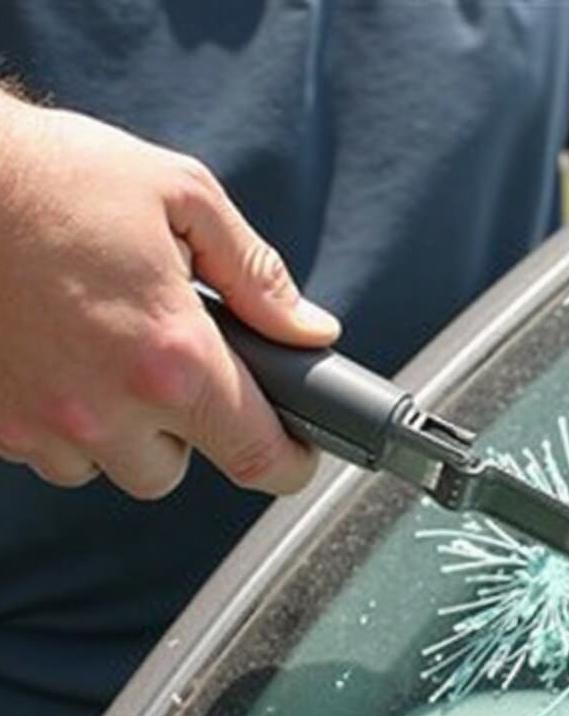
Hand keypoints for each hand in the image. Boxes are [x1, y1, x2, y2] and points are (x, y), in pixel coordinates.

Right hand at [0, 93, 340, 497]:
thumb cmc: (56, 173)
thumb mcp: (182, 199)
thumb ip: (256, 277)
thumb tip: (310, 330)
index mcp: (172, 357)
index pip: (256, 454)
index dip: (287, 465)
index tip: (295, 458)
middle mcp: (105, 408)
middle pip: (171, 469)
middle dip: (181, 430)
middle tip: (167, 368)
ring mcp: (38, 424)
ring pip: (103, 466)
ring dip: (114, 429)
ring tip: (100, 353)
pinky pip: (43, 451)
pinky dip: (58, 419)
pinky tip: (53, 357)